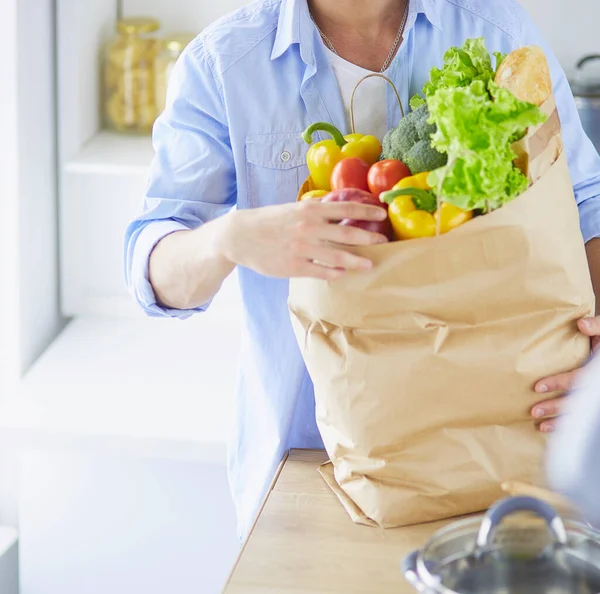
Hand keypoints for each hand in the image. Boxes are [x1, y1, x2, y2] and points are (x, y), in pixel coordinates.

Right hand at [217, 199, 388, 279]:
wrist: (240, 236)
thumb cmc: (268, 221)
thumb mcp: (292, 209)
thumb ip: (314, 211)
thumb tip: (337, 210)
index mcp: (309, 210)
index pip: (346, 208)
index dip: (367, 211)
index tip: (382, 214)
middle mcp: (309, 227)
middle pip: (348, 233)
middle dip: (369, 238)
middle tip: (384, 242)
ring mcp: (302, 248)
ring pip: (338, 257)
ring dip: (357, 261)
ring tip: (369, 265)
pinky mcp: (294, 266)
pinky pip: (321, 271)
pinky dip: (335, 273)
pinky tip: (342, 273)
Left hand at [531, 316, 599, 431]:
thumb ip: (597, 327)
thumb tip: (581, 323)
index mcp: (598, 371)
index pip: (579, 379)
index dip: (559, 383)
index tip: (537, 387)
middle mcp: (598, 387)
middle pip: (578, 401)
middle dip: (556, 407)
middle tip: (534, 411)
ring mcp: (596, 397)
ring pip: (582, 415)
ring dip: (561, 422)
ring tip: (541, 427)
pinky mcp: (593, 405)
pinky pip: (585, 418)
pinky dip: (570, 424)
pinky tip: (554, 429)